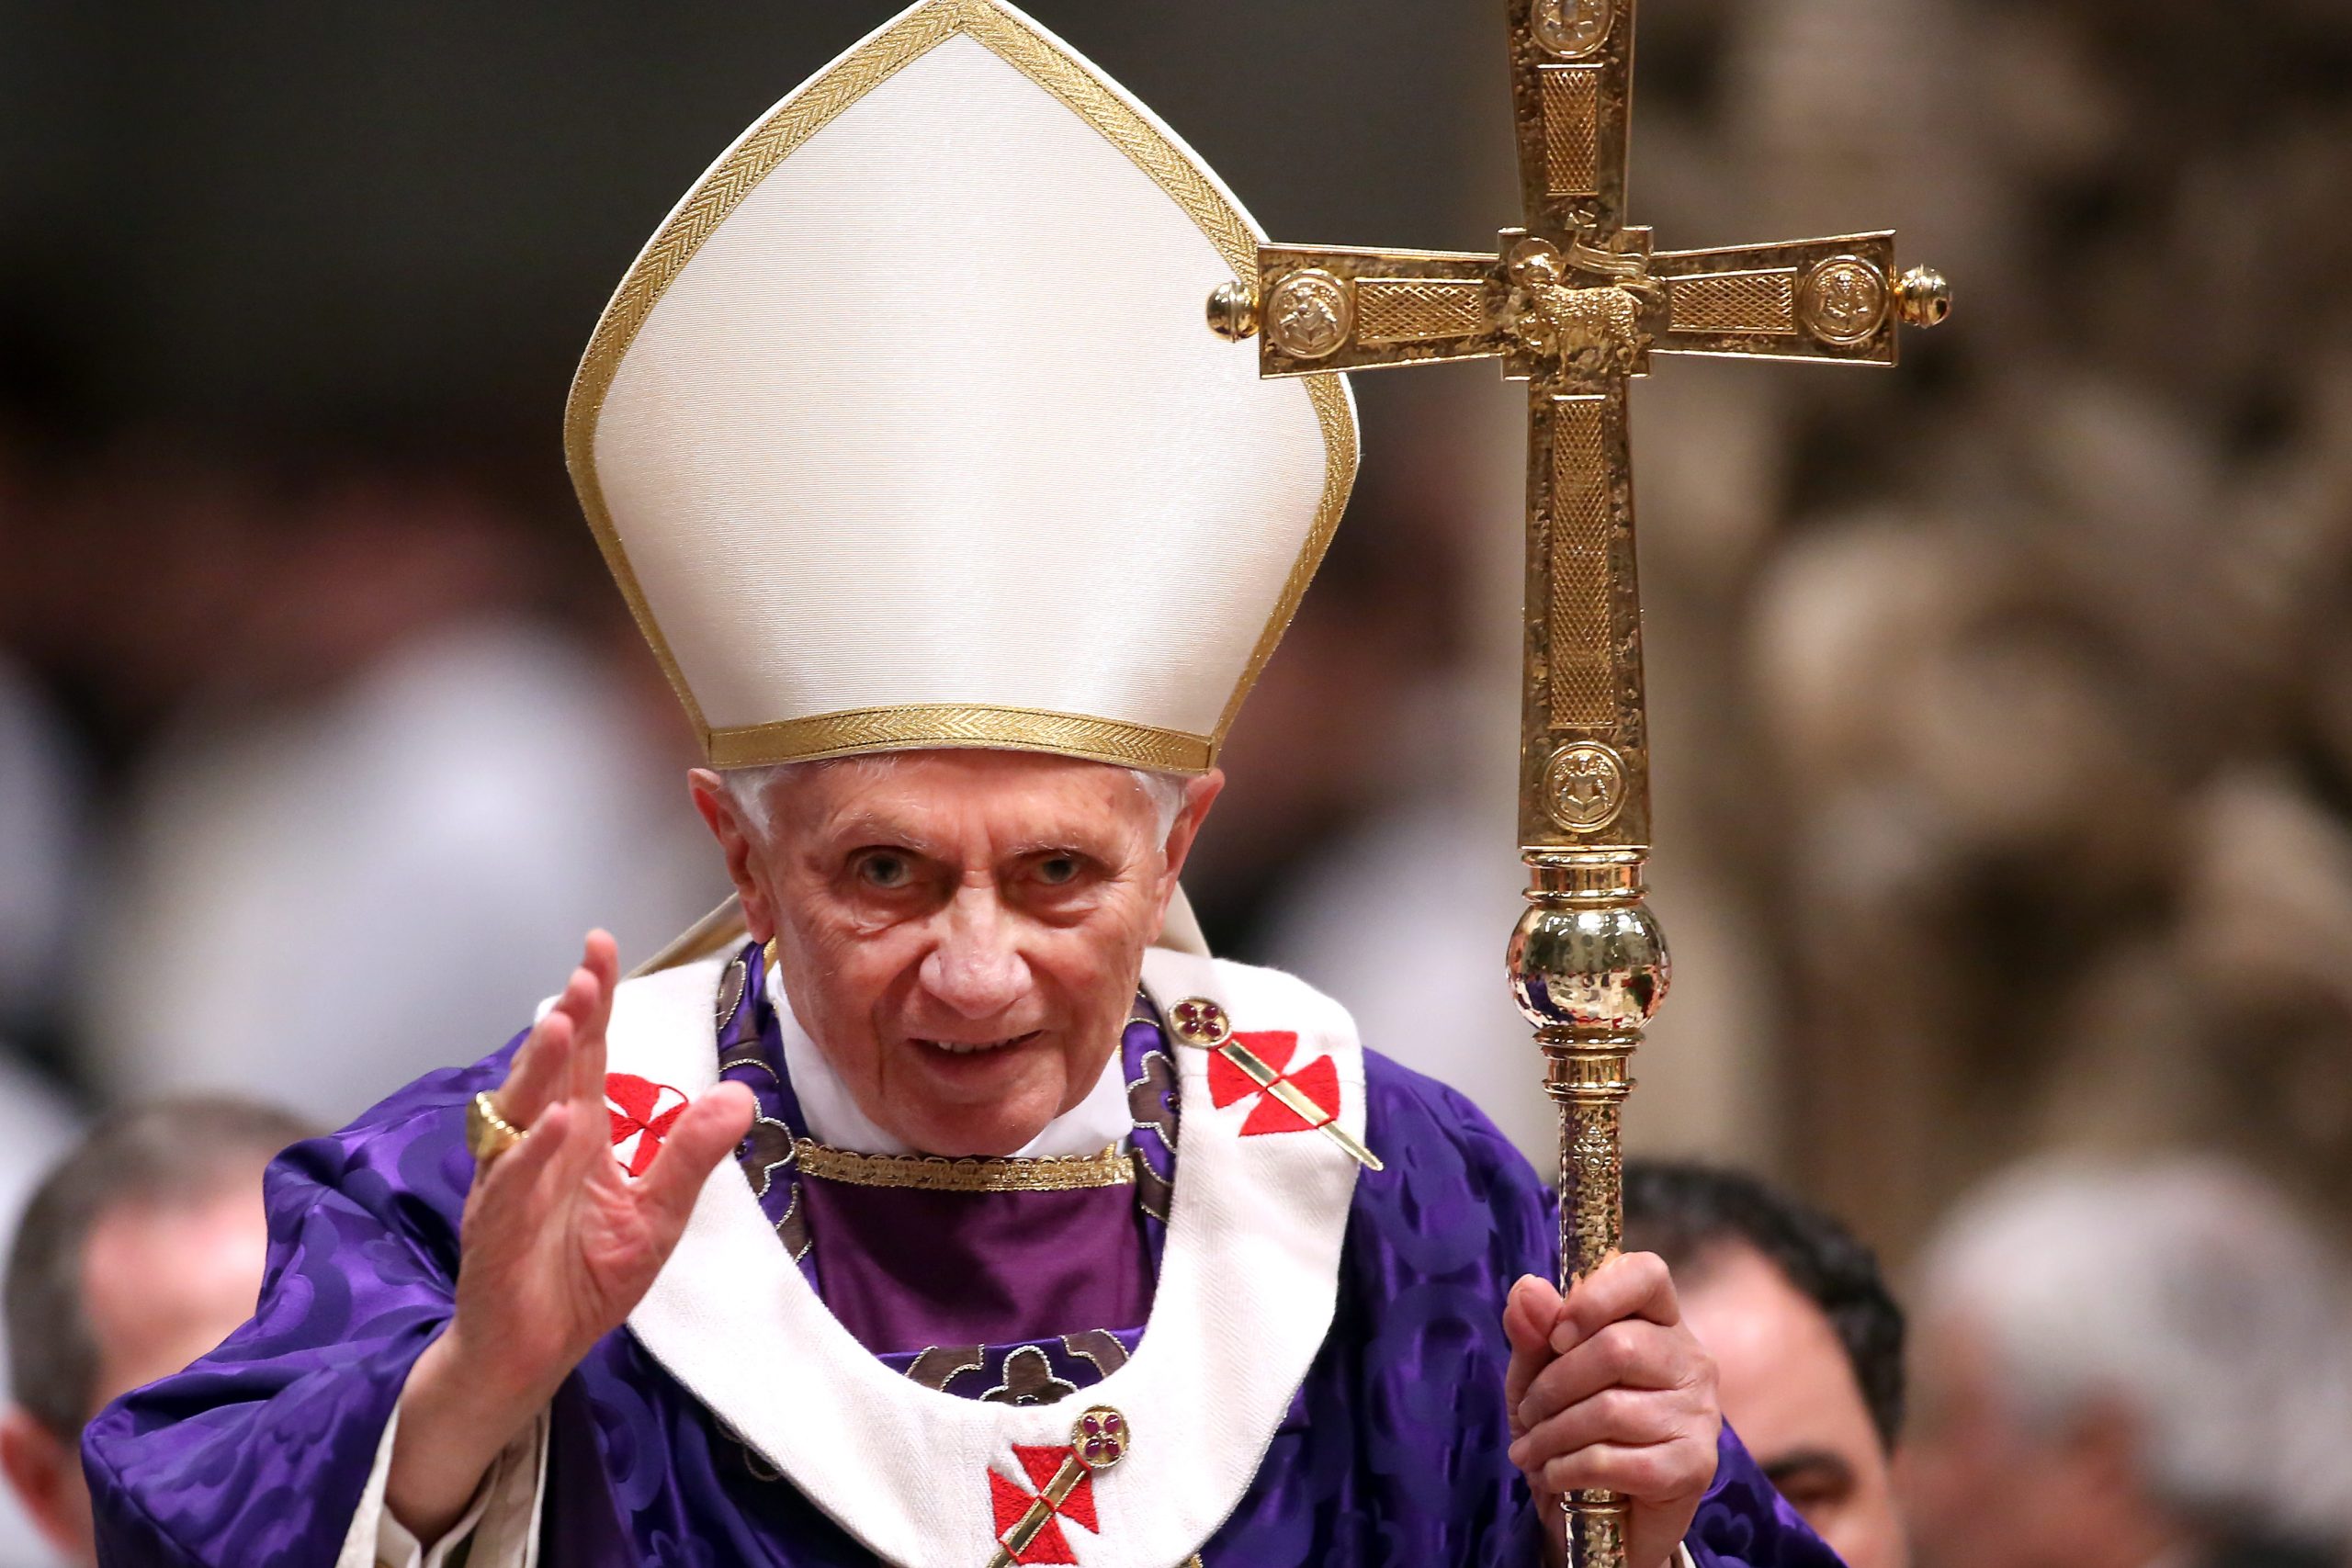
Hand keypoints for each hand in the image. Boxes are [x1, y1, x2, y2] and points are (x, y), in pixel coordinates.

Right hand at [388, 931, 754, 1540]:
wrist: (530, 1354)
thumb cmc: (583, 1277)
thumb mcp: (657, 1214)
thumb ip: (690, 1156)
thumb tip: (742, 1098)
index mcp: (577, 1136)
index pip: (587, 1056)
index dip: (593, 1002)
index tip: (601, 946)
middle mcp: (537, 1148)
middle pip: (551, 1072)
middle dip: (568, 1019)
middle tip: (586, 970)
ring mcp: (510, 1187)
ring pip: (520, 1117)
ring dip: (542, 1070)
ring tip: (565, 1024)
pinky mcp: (495, 1234)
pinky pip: (512, 1189)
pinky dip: (531, 1157)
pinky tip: (553, 1126)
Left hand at [1503, 1254, 1721, 1567]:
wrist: (1595, 1518)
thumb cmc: (1570, 1429)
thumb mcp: (1537, 1376)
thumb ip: (1534, 1333)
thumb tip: (1527, 1289)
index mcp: (1657, 1321)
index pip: (1645, 1274)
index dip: (1596, 1295)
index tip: (1557, 1334)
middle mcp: (1690, 1361)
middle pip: (1618, 1346)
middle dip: (1553, 1385)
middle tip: (1529, 1413)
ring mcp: (1701, 1414)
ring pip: (1611, 1408)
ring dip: (1552, 1434)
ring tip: (1531, 1451)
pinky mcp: (1694, 1467)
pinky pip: (1616, 1459)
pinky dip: (1568, 1469)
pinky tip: (1553, 1476)